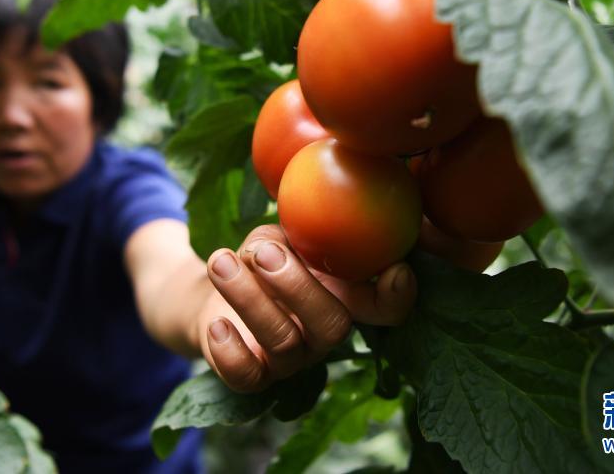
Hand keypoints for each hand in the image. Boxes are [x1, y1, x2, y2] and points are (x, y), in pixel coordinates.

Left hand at [198, 224, 416, 392]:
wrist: (218, 288)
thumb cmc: (262, 258)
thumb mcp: (278, 237)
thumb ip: (291, 236)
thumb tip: (286, 238)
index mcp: (344, 299)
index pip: (385, 309)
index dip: (396, 297)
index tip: (395, 271)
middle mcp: (324, 334)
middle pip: (333, 326)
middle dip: (298, 287)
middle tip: (266, 252)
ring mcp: (291, 360)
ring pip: (283, 341)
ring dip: (249, 297)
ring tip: (221, 261)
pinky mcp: (253, 376)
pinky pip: (247, 376)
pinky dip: (231, 351)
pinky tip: (219, 323)